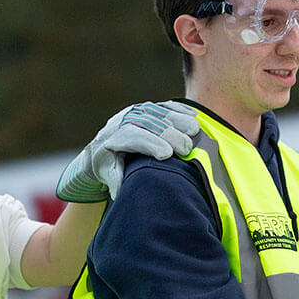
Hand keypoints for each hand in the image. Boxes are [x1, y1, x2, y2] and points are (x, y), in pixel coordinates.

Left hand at [56, 101, 199, 201]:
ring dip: (180, 120)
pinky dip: (181, 110)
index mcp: (116, 136)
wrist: (104, 141)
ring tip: (194, 131)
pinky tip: (194, 115)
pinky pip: (167, 106)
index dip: (151, 144)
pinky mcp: (151, 108)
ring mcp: (140, 111)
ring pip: (162, 112)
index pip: (134, 137)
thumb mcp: (106, 171)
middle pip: (152, 123)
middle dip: (170, 134)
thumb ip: (114, 179)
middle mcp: (127, 119)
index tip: (167, 154)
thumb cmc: (108, 161)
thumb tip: (118, 192)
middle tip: (186, 148)